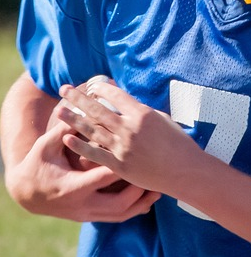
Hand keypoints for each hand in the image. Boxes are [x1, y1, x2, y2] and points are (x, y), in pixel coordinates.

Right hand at [7, 112, 157, 221]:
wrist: (26, 192)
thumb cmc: (39, 163)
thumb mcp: (47, 146)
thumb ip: (66, 130)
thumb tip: (84, 106)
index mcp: (71, 187)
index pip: (102, 179)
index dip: (122, 168)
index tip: (141, 157)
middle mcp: (81, 205)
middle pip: (117, 204)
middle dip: (138, 192)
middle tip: (155, 177)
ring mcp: (86, 214)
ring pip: (121, 215)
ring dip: (142, 203)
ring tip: (159, 190)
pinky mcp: (91, 218)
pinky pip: (118, 218)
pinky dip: (135, 209)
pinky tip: (149, 200)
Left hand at [57, 80, 202, 198]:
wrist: (184, 171)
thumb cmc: (178, 144)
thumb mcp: (164, 120)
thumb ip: (143, 113)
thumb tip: (128, 106)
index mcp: (142, 114)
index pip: (116, 95)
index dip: (102, 88)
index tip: (93, 85)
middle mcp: (130, 128)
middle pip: (98, 110)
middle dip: (78, 98)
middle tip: (64, 89)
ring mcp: (123, 147)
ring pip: (92, 130)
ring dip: (73, 119)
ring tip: (60, 111)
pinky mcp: (119, 164)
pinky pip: (95, 153)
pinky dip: (79, 146)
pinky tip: (67, 138)